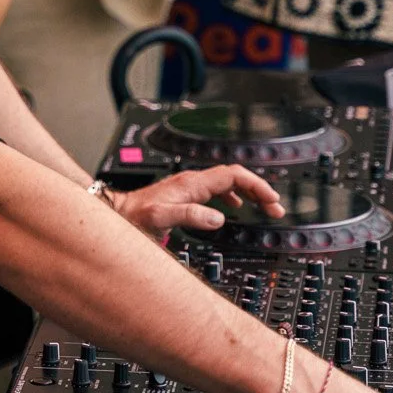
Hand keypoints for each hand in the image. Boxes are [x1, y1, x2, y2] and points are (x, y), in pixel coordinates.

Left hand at [117, 163, 285, 237]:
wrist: (118, 213)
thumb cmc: (135, 216)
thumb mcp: (162, 218)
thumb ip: (190, 216)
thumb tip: (219, 217)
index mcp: (193, 184)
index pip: (233, 175)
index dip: (255, 185)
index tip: (271, 199)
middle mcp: (193, 182)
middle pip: (235, 177)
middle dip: (258, 189)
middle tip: (274, 207)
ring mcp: (190, 187)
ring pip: (227, 183)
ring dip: (248, 193)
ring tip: (262, 207)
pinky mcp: (186, 195)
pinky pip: (217, 191)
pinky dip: (233, 198)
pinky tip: (235, 209)